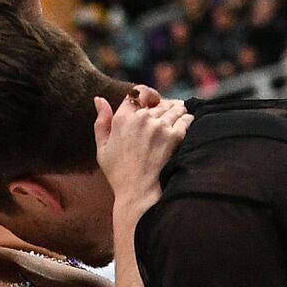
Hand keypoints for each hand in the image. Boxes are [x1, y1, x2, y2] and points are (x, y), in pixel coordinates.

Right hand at [94, 88, 193, 214]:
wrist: (138, 193)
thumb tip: (99, 99)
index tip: (153, 103)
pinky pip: (186, 119)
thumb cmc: (119, 173)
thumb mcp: (102, 148)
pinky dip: (187, 121)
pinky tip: (185, 128)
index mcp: (122, 118)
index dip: (148, 96)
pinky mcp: (175, 136)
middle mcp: (141, 118)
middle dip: (164, 108)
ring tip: (178, 121)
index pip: (139, 92)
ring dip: (178, 112)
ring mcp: (159, 126)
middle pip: (160, 102)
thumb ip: (101, 121)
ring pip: (175, 108)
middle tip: (167, 119)